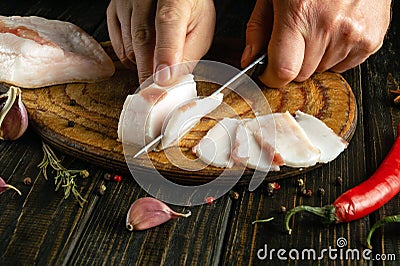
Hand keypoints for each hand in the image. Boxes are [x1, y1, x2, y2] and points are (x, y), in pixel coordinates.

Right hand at [107, 0, 215, 84]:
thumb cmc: (189, 10)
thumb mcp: (200, 29)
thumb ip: (188, 54)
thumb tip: (172, 81)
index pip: (168, 22)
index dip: (166, 53)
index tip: (164, 79)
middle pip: (142, 38)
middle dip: (150, 73)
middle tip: (156, 95)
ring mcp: (126, 3)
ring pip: (129, 46)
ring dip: (143, 66)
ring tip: (157, 66)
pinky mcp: (113, 12)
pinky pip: (118, 47)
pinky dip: (131, 60)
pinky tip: (145, 57)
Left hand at [241, 0, 391, 87]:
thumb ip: (258, 28)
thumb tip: (250, 59)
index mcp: (299, 13)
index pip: (283, 71)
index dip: (271, 77)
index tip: (268, 73)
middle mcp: (328, 26)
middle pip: (301, 74)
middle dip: (294, 63)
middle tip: (297, 38)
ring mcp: (352, 35)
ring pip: (322, 71)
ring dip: (316, 58)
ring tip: (319, 28)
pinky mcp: (371, 40)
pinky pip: (345, 66)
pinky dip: (336, 55)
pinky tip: (335, 31)